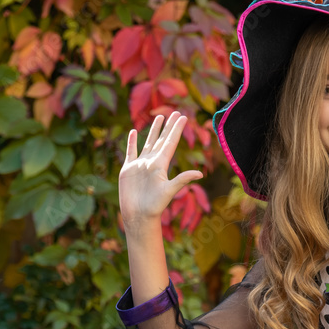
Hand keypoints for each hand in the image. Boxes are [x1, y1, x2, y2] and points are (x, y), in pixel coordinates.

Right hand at [119, 112, 202, 227]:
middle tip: (175, 112)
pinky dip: (131, 142)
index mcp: (161, 164)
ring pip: (147, 143)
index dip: (176, 129)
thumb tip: (200, 174)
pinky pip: (130, 152)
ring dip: (152, 130)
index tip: (183, 117)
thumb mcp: (169, 191)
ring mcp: (140, 165)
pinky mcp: (128, 169)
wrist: (138, 216)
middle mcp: (152, 162)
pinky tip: (132, 132)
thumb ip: (182, 180)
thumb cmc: (154, 206)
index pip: (170, 142)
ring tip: (159, 118)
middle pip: (161, 139)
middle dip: (168, 126)